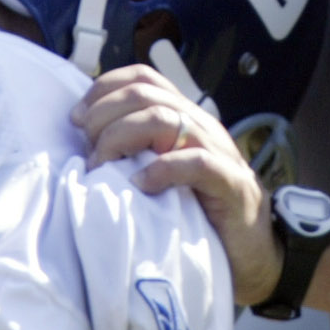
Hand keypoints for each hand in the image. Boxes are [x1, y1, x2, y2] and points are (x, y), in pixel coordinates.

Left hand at [73, 66, 283, 305]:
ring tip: (104, 167)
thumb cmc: (200, 212)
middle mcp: (199, 126)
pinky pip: (197, 163)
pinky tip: (140, 184)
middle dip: (104, 115)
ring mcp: (217, 152)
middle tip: (89, 150)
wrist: (252, 251)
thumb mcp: (161, 173)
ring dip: (122, 138)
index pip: (143, 78)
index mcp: (182, 118)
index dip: (105, 89)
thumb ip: (135, 152)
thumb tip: (84, 143)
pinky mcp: (231, 184)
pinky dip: (162, 170)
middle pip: (146, 94)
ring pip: (165, 120)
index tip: (77, 119)